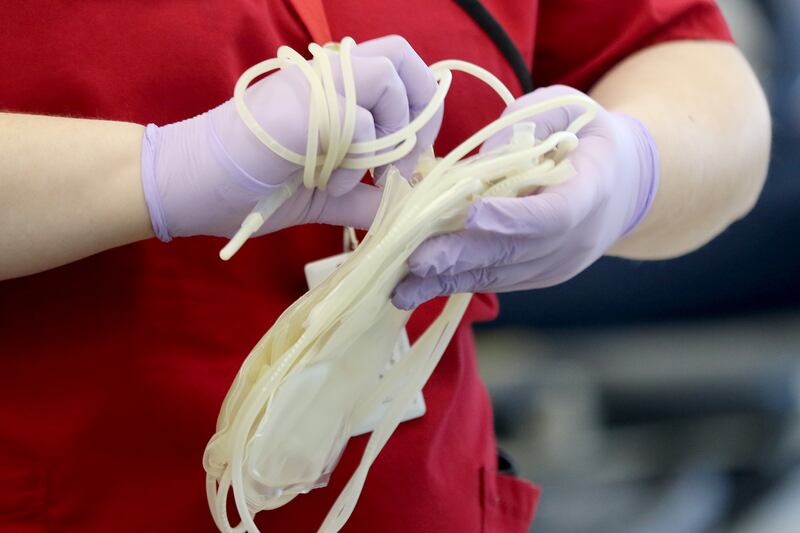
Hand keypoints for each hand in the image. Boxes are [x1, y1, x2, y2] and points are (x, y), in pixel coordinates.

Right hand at [140, 35, 442, 240]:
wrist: (188, 186)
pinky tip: (328, 185)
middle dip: (422, 108)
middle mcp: (327, 75)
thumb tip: (406, 202)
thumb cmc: (250, 187)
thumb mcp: (324, 194)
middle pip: (402, 56)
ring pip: (388, 79)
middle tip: (405, 157)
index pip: (397, 68)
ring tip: (370, 175)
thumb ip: (365, 194)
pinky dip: (357, 163)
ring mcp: (313, 85)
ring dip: (392, 134)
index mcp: (333, 88)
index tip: (413, 154)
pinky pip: (359, 122)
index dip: (421, 106)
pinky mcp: (303, 105)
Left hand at [392, 85, 658, 309]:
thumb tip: (479, 158)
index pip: (554, 213)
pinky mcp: (536, 277)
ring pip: (500, 275)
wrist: (623, 184)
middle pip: (516, 252)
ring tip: (402, 288)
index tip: (475, 214)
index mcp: (592, 190)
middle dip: (462, 256)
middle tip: (417, 259)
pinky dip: (455, 283)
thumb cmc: (586, 135)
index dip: (515, 217)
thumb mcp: (566, 108)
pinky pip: (495, 280)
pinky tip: (416, 289)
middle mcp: (577, 238)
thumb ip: (526, 123)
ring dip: (448, 280)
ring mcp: (557, 264)